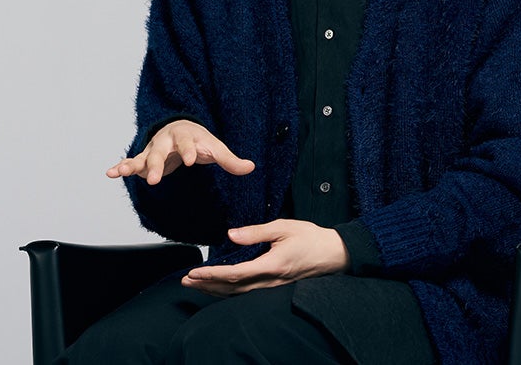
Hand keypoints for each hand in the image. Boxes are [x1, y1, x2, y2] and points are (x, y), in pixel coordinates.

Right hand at [106, 119, 255, 184]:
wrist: (181, 127)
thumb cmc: (199, 140)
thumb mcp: (215, 148)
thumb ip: (230, 160)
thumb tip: (251, 167)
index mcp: (186, 136)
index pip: (188, 144)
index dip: (189, 151)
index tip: (191, 161)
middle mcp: (167, 141)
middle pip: (160, 151)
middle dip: (156, 165)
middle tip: (153, 180)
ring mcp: (154, 149)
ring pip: (142, 156)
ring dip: (132, 165)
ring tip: (122, 172)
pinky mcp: (144, 158)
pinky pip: (131, 162)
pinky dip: (121, 167)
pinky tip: (111, 173)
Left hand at [179, 220, 347, 295]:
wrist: (334, 253)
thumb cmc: (310, 238)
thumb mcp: (283, 227)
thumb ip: (255, 232)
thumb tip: (232, 235)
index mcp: (272, 265)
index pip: (236, 274)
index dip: (213, 274)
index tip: (195, 272)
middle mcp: (270, 280)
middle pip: (232, 287)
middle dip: (207, 285)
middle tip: (186, 280)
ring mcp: (273, 286)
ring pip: (238, 293)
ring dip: (215, 290)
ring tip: (195, 285)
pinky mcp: (274, 285)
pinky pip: (247, 292)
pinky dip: (229, 290)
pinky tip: (218, 288)